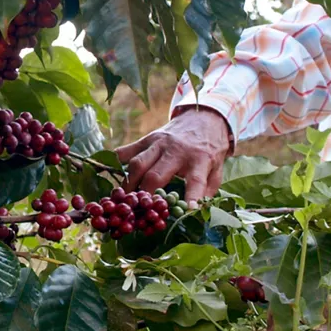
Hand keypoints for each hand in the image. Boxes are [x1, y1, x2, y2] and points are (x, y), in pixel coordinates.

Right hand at [114, 109, 230, 205]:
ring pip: (137, 163)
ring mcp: (159, 143)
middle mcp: (177, 150)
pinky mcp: (147, 138)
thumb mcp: (218, 168)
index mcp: (200, 159)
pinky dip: (116, 163)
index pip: (195, 181)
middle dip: (145, 195)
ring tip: (125, 199)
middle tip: (138, 211)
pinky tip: (113, 177)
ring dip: (129, 184)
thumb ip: (208, 190)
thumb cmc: (210, 149)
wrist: (203, 118)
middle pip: (155, 175)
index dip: (191, 197)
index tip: (187, 212)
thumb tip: (195, 213)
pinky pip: (127, 150)